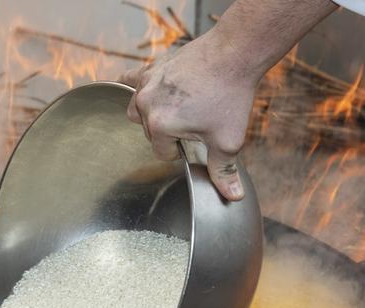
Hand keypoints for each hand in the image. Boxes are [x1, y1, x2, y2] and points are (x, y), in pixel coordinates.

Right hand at [119, 33, 256, 200]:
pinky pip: (131, 79)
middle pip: (149, 132)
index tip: (196, 140)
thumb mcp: (228, 140)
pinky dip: (133, 87)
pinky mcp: (152, 68)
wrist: (234, 54)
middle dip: (168, 132)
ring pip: (137, 110)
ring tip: (175, 111)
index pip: (162, 152)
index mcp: (161, 126)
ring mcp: (147, 84)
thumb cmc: (230, 96)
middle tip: (193, 123)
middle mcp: (146, 104)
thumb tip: (232, 196)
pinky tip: (139, 90)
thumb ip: (224, 171)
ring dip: (151, 115)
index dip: (181, 151)